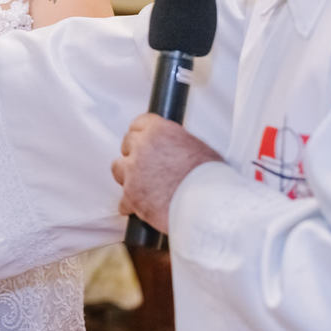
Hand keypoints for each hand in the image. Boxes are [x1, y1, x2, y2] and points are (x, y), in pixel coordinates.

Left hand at [111, 113, 222, 233]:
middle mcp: (142, 147)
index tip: (143, 140)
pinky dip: (131, 204)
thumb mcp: (198, 149)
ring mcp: (134, 171)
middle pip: (127, 144)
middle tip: (147, 165)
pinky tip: (141, 207)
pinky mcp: (131, 195)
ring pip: (118, 168)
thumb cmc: (211, 179)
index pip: (139, 123)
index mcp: (159, 131)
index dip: (142, 133)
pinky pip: (123, 199)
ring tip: (143, 185)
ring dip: (128, 176)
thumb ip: (177, 144)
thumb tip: (173, 149)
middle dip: (134, 153)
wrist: (208, 205)